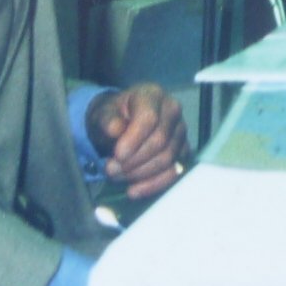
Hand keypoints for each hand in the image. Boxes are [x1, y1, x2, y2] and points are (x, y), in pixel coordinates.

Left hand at [86, 83, 189, 200]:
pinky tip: (135, 190)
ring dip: (140, 173)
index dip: (134, 139)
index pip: (149, 118)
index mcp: (153, 95)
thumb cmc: (113, 117)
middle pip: (160, 141)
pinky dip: (154, 184)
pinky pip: (174, 172)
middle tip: (111, 170)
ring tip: (118, 177)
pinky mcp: (183, 152)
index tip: (117, 155)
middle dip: (134, 161)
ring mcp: (181, 132)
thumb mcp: (103, 114)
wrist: (120, 125)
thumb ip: (108, 120)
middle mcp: (172, 110)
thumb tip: (116, 129)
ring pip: (167, 158)